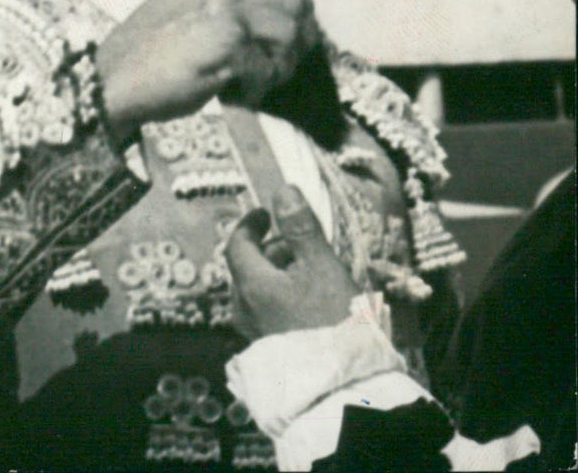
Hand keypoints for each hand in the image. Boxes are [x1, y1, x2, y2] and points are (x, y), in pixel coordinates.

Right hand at [96, 0, 317, 142]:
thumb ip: (231, 2)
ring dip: (278, 66)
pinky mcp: (225, 41)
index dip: (293, 9)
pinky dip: (257, 90)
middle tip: (273, 66)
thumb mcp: (190, 6)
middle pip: (296, 2)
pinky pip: (269, 68)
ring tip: (249, 82)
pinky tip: (233, 95)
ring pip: (289, 35)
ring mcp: (224, 8)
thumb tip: (287, 19)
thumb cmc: (151, 54)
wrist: (111, 80)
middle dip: (295, 39)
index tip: (283, 39)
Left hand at [225, 185, 358, 339]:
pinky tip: (311, 302)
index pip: (237, 244)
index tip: (267, 213)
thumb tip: (281, 191)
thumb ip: (300, 227)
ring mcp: (254, 333)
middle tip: (302, 244)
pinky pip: (268, 311)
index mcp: (250, 285)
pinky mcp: (269, 351)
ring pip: (258, 290)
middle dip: (272, 249)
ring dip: (280, 273)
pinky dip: (283, 295)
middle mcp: (244, 309)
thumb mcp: (321, 265)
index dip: (251, 224)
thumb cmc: (332, 321)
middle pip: (248, 267)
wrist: (341, 388)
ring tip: (314, 273)